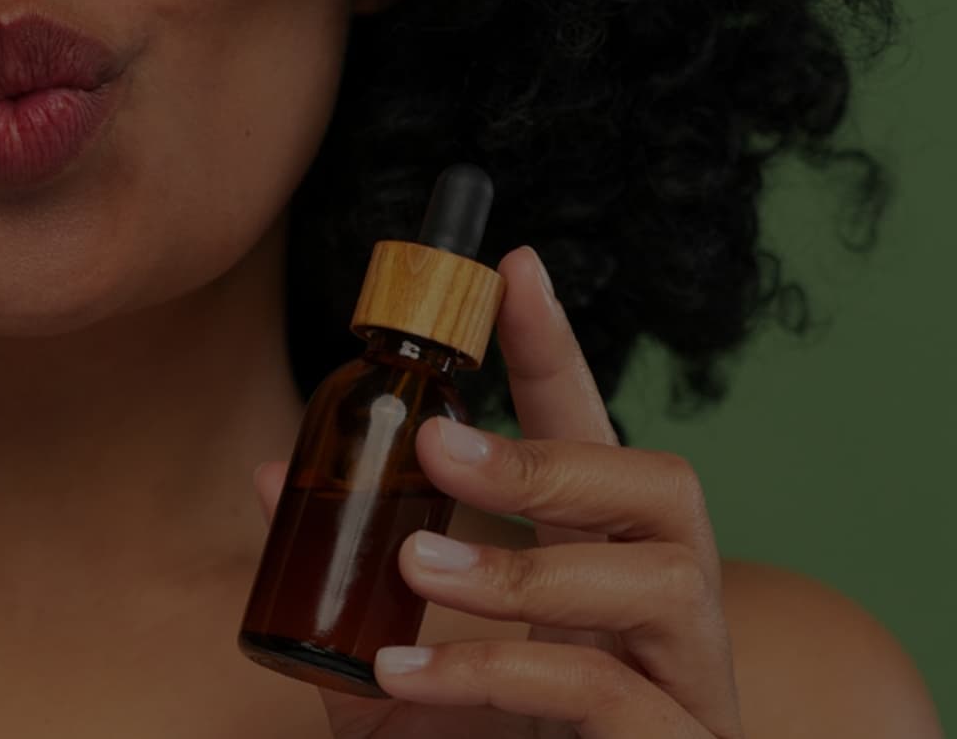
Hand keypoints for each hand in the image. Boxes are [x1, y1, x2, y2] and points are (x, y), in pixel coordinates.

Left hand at [253, 245, 744, 737]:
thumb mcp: (405, 666)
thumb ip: (355, 584)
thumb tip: (267, 478)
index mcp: (606, 566)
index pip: (596, 433)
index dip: (556, 349)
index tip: (509, 264)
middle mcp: (666, 609)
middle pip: (662, 485)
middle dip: (549, 454)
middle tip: (437, 442)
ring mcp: (689, 684)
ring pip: (653, 578)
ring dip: (525, 563)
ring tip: (416, 566)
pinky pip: (609, 692)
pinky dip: (503, 671)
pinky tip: (413, 670)